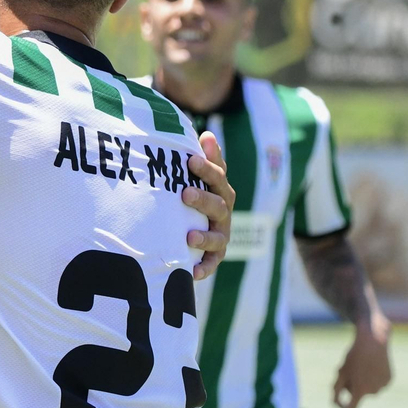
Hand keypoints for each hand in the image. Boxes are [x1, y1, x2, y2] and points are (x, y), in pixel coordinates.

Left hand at [183, 131, 233, 280]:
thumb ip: (204, 158)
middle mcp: (223, 213)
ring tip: (189, 236)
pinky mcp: (213, 256)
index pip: (218, 177)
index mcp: (220, 191)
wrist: (190, 228)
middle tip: (184, 193)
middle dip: (203, 199)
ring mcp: (220, 235)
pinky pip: (211, 264)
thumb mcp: (197, 176)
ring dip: (204, 236)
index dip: (207, 168)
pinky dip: (203, 268)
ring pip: (217, 236)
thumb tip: (207, 134)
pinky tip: (192, 272)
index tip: (191, 159)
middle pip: (218, 205)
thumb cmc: (193, 194)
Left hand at [334, 316, 391, 407]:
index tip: (338, 403)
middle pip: (358, 393)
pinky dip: (373, 376)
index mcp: (359, 390)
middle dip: (351, 385)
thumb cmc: (354, 356)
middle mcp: (373, 391)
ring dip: (363, 380)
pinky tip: (372, 364)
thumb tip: (335, 401)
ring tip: (362, 365)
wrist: (373, 341)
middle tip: (349, 369)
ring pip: (368, 388)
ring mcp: (382, 386)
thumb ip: (336, 388)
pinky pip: (377, 382)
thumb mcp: (342, 371)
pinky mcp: (389, 380)